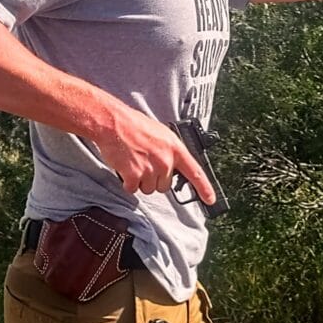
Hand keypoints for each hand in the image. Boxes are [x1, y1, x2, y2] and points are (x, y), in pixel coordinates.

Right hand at [92, 105, 215, 203]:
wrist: (113, 123)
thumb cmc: (134, 125)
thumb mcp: (161, 134)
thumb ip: (169, 151)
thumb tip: (171, 166)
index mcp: (175, 148)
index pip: (195, 172)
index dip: (204, 188)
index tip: (210, 199)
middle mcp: (165, 160)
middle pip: (164, 186)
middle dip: (154, 179)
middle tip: (144, 162)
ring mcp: (150, 168)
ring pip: (148, 189)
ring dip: (140, 180)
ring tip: (133, 161)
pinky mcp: (134, 175)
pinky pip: (133, 189)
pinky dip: (127, 182)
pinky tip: (125, 167)